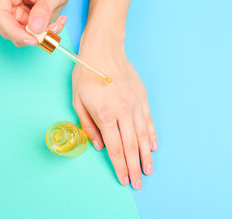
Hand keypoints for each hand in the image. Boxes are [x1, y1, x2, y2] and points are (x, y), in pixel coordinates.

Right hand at [0, 0, 70, 46]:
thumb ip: (44, 9)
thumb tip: (36, 28)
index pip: (1, 16)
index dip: (15, 32)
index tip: (32, 40)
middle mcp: (6, 1)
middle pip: (9, 28)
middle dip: (31, 35)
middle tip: (50, 33)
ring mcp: (16, 10)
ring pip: (23, 33)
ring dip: (42, 34)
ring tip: (58, 24)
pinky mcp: (26, 17)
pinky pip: (33, 32)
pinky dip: (46, 31)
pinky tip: (58, 22)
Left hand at [72, 30, 157, 189]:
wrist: (104, 49)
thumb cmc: (86, 74)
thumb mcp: (77, 101)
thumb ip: (88, 126)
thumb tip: (99, 145)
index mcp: (105, 114)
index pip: (115, 148)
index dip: (120, 166)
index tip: (124, 179)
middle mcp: (124, 112)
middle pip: (131, 146)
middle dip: (134, 167)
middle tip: (138, 182)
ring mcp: (136, 104)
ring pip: (144, 136)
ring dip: (146, 156)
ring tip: (149, 170)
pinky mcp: (142, 97)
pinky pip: (149, 120)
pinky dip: (152, 135)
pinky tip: (154, 146)